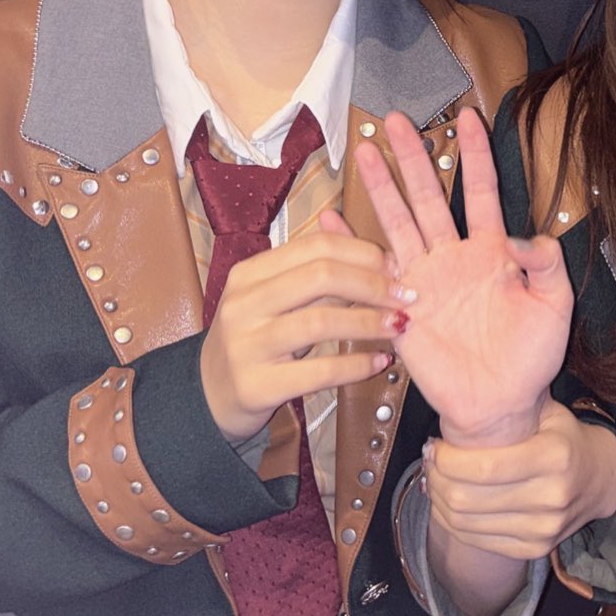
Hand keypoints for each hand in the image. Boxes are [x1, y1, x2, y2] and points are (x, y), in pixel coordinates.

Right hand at [198, 228, 399, 442]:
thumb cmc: (254, 339)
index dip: (364, 253)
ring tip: (399, 326)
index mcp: (250, 273)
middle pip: (320, 277)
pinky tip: (379, 361)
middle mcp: (243, 304)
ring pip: (320, 322)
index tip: (397, 266)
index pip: (315, 247)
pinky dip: (356, 366)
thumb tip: (341, 219)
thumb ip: (309, 265)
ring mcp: (246, 346)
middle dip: (373, 284)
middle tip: (406, 296)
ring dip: (370, 323)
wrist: (209, 396)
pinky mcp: (256, 386)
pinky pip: (317, 372)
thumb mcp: (273, 297)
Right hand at [356, 110, 572, 448]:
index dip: (476, 156)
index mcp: (492, 252)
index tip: (467, 119)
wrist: (501, 404)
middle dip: (414, 158)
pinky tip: (330, 219)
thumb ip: (546, 266)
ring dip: (381, 188)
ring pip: (399, 222)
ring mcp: (425, 280)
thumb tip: (520, 237)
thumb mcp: (554, 307)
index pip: (482, 192)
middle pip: (430, 197)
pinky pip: (372, 272)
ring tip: (365, 152)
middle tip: (398, 120)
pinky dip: (350, 245)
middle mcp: (454, 258)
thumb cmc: (531, 357)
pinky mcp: (401, 309)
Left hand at [423, 396, 615, 560]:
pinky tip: (448, 501)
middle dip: (436, 478)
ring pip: (465, 522)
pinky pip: (476, 540)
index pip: (484, 467)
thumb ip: (512, 403)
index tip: (434, 445)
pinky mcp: (534, 548)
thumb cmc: (564, 437)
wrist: (599, 480)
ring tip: (435, 479)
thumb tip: (462, 391)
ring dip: (438, 500)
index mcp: (555, 456)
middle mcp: (552, 497)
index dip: (447, 459)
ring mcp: (544, 529)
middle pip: (467, 498)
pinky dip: (452, 522)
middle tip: (430, 461)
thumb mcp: (548, 411)